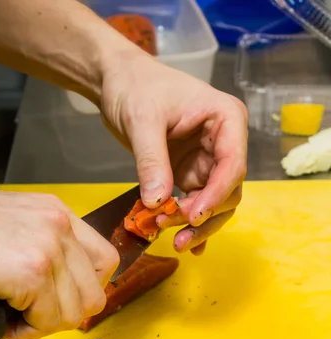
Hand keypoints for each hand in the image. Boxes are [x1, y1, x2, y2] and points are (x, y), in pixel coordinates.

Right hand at [0, 186, 118, 338]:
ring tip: (12, 317)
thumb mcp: (8, 228)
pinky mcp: (30, 272)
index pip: (104, 260)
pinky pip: (47, 322)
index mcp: (54, 211)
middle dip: (64, 315)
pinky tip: (3, 321)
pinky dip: (25, 333)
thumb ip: (40, 248)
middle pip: (94, 292)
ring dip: (42, 326)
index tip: (62, 302)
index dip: (85, 290)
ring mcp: (47, 247)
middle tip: (33, 316)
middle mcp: (57, 224)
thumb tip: (61, 287)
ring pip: (73, 313)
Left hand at [100, 52, 247, 253]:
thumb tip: (158, 202)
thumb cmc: (135, 87)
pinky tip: (186, 244)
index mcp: (226, 120)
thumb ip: (152, 161)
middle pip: (228, 190)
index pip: (232, 164)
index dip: (216, 195)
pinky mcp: (190, 174)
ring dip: (197, 225)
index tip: (193, 217)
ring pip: (215, 203)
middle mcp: (224, 143)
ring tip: (175, 242)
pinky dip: (189, 224)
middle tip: (174, 232)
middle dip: (204, 215)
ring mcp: (208, 161)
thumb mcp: (142, 120)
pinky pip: (196, 204)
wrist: (117, 82)